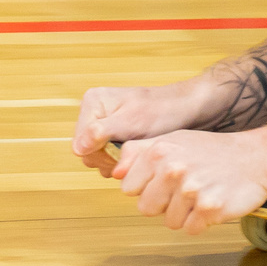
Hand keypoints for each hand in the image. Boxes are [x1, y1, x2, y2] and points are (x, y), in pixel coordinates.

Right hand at [73, 80, 219, 174]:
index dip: (98, 155)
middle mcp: (95, 112)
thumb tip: (78, 148)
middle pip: (87, 152)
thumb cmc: (164, 111)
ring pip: (97, 157)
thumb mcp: (132, 121)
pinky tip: (136, 157)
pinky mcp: (116, 135)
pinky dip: (122, 161)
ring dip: (115, 162)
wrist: (188, 108)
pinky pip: (109, 156)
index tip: (120, 155)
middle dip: (108, 159)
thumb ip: (102, 132)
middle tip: (131, 157)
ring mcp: (105, 124)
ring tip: (136, 155)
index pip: (79, 143)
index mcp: (93, 103)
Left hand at [108, 129, 266, 232]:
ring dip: (185, 213)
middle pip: (146, 208)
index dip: (146, 186)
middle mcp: (173, 169)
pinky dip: (202, 222)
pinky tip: (213, 202)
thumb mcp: (173, 139)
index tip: (165, 179)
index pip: (128, 188)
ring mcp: (192, 190)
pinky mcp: (210, 209)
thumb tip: (114, 172)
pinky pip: (191, 229)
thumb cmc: (211, 150)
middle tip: (186, 187)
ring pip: (170, 222)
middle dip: (164, 203)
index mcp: (160, 151)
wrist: (256, 157)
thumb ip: (139, 152)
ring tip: (202, 192)